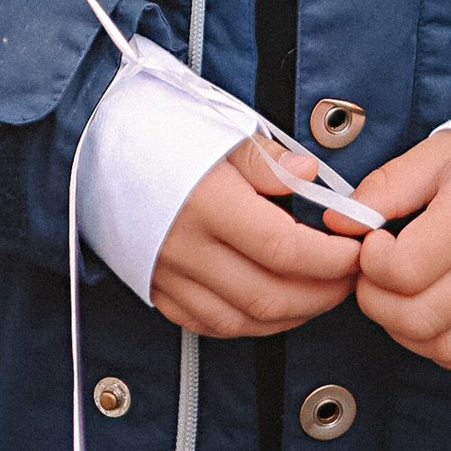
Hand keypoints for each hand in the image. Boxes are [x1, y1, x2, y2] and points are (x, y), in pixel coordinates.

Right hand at [150, 133, 365, 337]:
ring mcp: (168, 275)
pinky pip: (211, 324)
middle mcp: (187, 247)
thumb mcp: (219, 126)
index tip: (357, 250)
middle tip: (350, 278)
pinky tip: (273, 307)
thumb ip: (268, 160)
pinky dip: (250, 324)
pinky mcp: (155, 290)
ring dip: (291, 316)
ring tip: (321, 294)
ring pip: (243, 320)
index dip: (329, 257)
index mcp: (208, 201)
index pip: (283, 247)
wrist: (94, 142)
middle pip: (269, 294)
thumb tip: (312, 175)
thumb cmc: (161, 125)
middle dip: (321, 294)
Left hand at [353, 131, 450, 372]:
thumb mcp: (437, 154)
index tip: (370, 243)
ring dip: (405, 330)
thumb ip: (384, 188)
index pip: (406, 268)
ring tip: (400, 295)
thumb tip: (339, 224)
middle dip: (376, 302)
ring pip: (445, 347)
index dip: (370, 264)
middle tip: (372, 276)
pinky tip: (433, 316)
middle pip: (420, 317)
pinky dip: (442, 348)